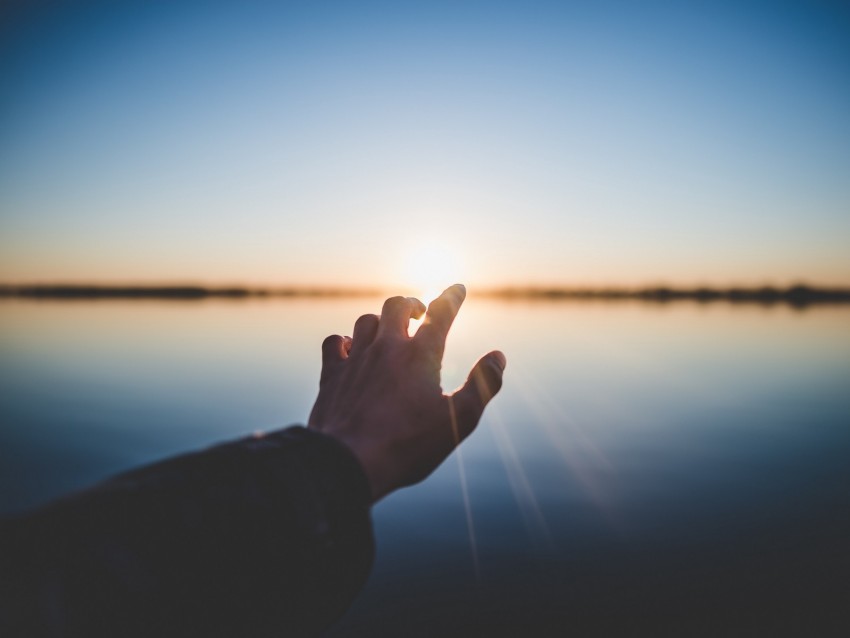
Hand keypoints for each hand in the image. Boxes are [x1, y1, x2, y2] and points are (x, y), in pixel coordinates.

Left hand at [308, 284, 505, 501]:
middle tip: (419, 313)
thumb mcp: (459, 420)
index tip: (458, 288)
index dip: (451, 297)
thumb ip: (483, 385)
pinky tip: (351, 349)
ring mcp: (356, 359)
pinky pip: (335, 342)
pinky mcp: (332, 375)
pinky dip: (345, 340)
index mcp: (421, 355)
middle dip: (412, 304)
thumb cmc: (409, 445)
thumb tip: (498, 356)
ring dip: (380, 321)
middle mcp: (387, 348)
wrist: (349, 462)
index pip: (440, 313)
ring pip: (366, 321)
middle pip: (397, 305)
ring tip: (389, 331)